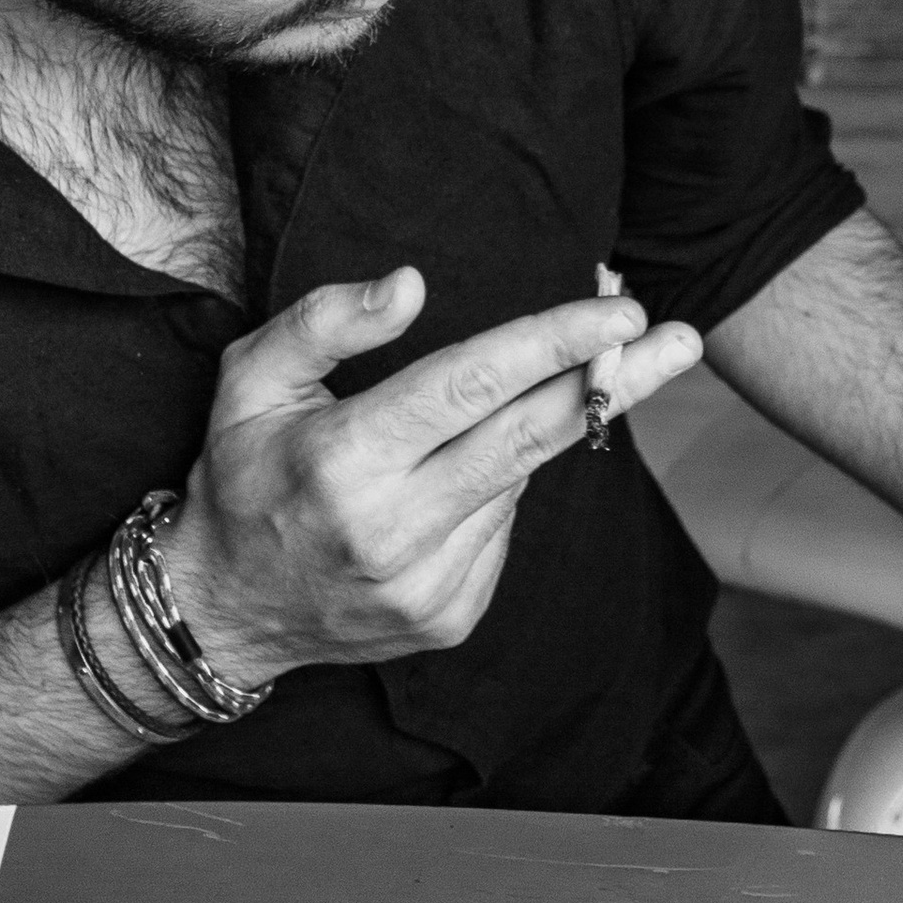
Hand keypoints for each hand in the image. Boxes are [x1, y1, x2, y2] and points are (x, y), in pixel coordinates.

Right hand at [170, 268, 702, 680]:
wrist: (222, 612)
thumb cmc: (241, 475)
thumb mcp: (248, 379)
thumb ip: (325, 321)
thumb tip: (414, 284)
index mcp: (343, 460)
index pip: (471, 387)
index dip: (553, 344)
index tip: (621, 312)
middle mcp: (392, 530)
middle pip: (532, 438)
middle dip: (616, 383)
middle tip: (680, 338)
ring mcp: (428, 584)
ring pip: (519, 482)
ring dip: (540, 431)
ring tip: (516, 403)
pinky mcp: (452, 618)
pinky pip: (503, 530)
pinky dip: (496, 491)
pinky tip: (451, 483)